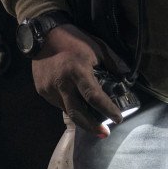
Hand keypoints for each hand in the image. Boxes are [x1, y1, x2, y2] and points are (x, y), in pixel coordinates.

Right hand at [30, 23, 127, 137]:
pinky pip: (58, 103)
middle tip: (104, 133)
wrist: (43, 35)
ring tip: (93, 121)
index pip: (94, 97)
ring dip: (81, 117)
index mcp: (77, 71)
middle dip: (92, 126)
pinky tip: (77, 103)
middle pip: (77, 113)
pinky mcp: (42, 90)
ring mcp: (49, 89)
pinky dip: (70, 106)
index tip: (118, 119)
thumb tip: (126, 79)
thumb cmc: (74, 40)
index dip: (107, 109)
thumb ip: (113, 64)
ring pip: (67, 110)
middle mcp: (62, 83)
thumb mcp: (98, 48)